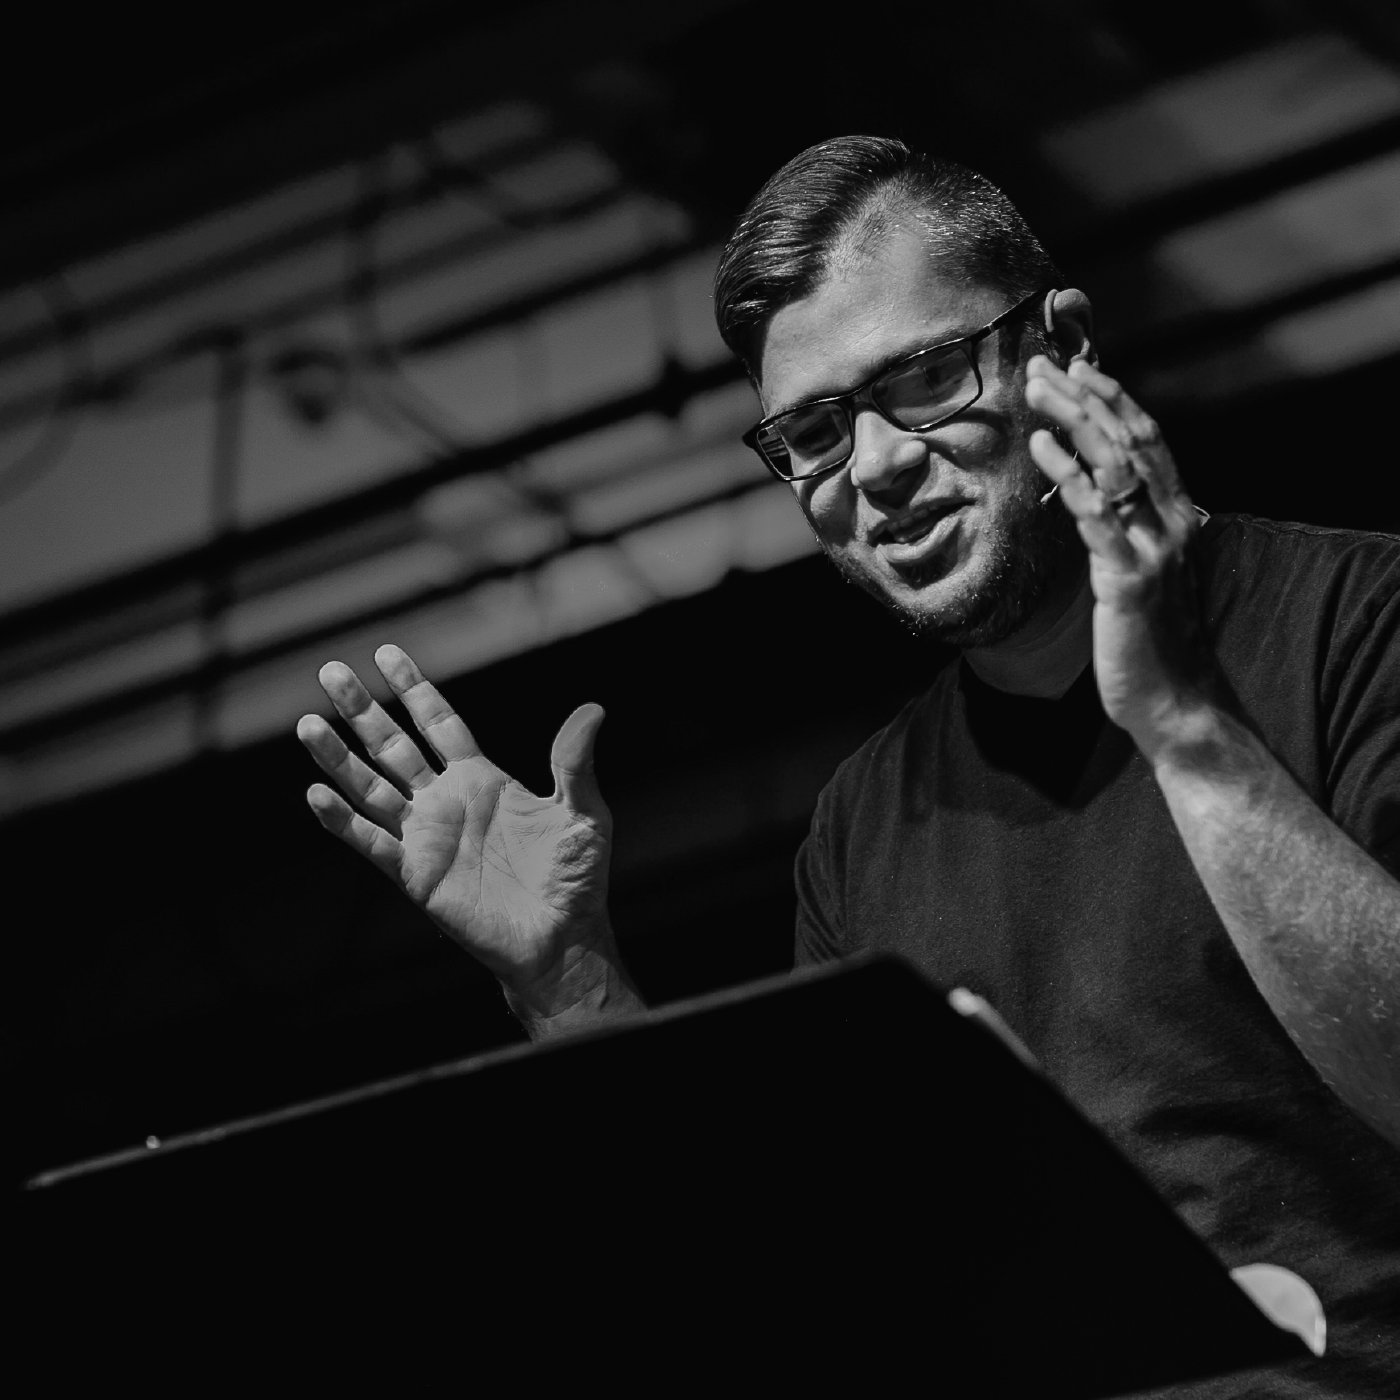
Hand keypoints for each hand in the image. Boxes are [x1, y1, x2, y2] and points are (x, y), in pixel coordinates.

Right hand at [296, 645, 613, 991]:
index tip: (387, 654)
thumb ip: (574, 762)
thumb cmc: (575, 877)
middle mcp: (446, 801)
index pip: (439, 724)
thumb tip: (594, 709)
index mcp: (482, 779)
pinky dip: (341, 820)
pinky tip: (316, 794)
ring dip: (339, 758)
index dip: (414, 690)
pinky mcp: (415, 873)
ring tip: (308, 723)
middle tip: (330, 672)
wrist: (561, 939)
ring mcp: (426, 836)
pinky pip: (370, 841)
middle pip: (394, 746)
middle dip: (363, 710)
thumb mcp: (582, 812)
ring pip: (371, 788)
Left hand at [1025, 356, 1212, 753]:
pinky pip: (1098, 518)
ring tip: (1038, 391)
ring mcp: (1154, 550)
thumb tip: (1086, 491)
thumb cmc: (1148, 639)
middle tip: (1045, 365)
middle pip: (1130, 440)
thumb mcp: (1137, 572)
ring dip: (1074, 421)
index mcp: (1176, 517)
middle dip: (1087, 397)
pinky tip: (1042, 449)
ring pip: (1116, 466)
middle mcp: (1172, 524)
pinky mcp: (1129, 581)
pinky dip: (1070, 477)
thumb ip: (1123, 530)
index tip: (1076, 366)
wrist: (1174, 702)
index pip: (1147, 440)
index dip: (1112, 399)